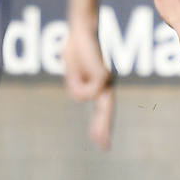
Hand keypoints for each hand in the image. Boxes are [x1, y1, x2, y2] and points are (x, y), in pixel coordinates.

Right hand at [62, 16, 113, 150]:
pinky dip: (77, 83)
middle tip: (104, 147)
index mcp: (100, 86)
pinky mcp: (103, 75)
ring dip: (85, 99)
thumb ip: (77, 87)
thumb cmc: (78, 49)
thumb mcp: (73, 74)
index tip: (102, 143)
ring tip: (80, 84)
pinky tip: (76, 69)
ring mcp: (106, 80)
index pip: (102, 110)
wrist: (82, 31)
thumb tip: (83, 100)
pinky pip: (87, 91)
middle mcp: (106, 85)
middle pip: (106, 111)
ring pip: (95, 101)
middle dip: (103, 129)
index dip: (101, 125)